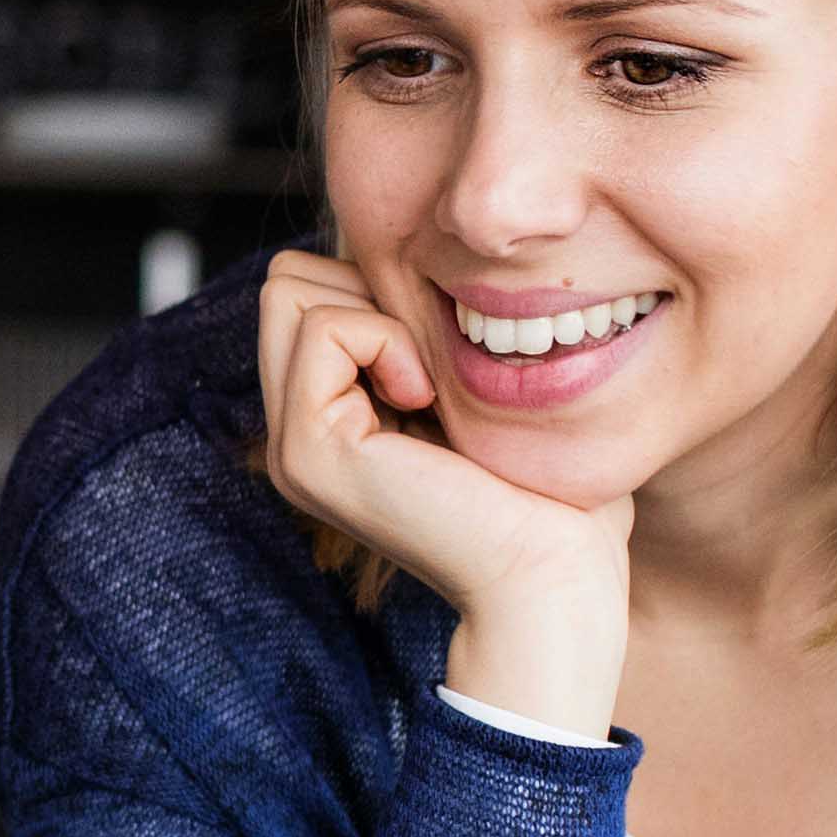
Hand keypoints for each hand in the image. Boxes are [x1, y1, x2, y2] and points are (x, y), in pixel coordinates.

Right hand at [256, 248, 634, 734]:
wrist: (550, 576)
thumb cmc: (546, 492)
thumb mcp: (475, 391)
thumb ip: (430, 335)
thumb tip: (425, 260)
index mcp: (328, 422)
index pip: (308, 290)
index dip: (377, 288)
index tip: (440, 355)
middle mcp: (295, 433)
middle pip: (287, 282)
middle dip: (366, 289)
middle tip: (430, 363)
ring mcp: (291, 444)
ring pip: (289, 290)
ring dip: (376, 313)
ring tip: (429, 386)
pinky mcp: (308, 448)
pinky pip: (324, 328)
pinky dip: (385, 339)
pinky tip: (426, 399)